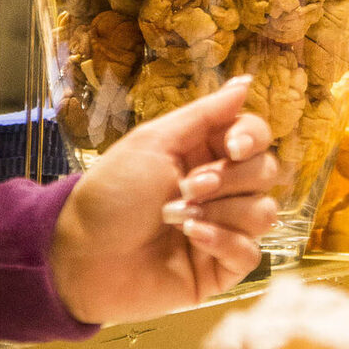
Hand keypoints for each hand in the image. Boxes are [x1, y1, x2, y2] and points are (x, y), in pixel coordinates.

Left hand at [49, 76, 278, 324]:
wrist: (83, 256)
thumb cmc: (112, 193)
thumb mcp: (154, 142)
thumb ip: (207, 113)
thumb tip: (247, 81)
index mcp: (206, 152)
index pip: (256, 136)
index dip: (252, 138)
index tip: (233, 148)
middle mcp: (222, 188)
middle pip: (265, 172)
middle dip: (228, 179)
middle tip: (186, 187)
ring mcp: (225, 228)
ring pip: (264, 212)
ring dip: (221, 212)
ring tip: (177, 218)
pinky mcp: (222, 268)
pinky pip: (251, 252)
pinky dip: (223, 242)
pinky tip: (191, 239)